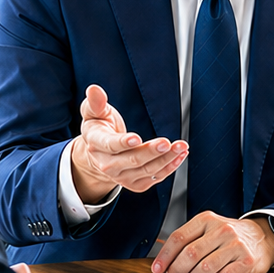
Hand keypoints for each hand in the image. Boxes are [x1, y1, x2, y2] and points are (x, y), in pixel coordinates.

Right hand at [69, 84, 187, 203]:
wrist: (99, 154)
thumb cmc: (99, 128)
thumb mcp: (92, 112)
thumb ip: (95, 102)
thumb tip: (94, 89)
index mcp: (96, 144)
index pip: (110, 145)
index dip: (123, 143)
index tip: (137, 138)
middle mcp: (107, 165)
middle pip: (132, 160)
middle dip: (151, 152)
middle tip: (166, 142)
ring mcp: (121, 176)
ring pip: (147, 170)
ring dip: (166, 159)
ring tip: (181, 146)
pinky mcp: (134, 183)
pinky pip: (154, 178)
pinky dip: (169, 167)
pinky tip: (180, 155)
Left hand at [151, 213, 273, 272]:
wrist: (261, 238)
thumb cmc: (227, 237)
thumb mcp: (207, 230)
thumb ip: (188, 241)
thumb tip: (164, 263)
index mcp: (207, 220)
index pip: (179, 237)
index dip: (165, 256)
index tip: (158, 268)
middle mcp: (222, 229)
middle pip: (190, 254)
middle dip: (177, 270)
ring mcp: (236, 245)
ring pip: (204, 268)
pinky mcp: (247, 261)